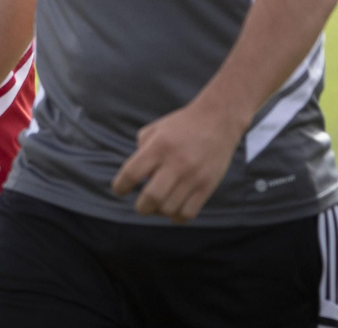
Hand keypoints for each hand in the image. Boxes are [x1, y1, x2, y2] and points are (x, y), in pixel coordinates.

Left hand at [110, 98, 245, 223]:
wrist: (217, 119)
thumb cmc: (181, 125)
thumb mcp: (155, 130)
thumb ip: (141, 151)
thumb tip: (137, 178)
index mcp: (158, 146)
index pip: (131, 173)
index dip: (120, 187)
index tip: (120, 190)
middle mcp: (176, 162)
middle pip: (151, 197)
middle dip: (141, 207)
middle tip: (141, 204)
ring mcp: (193, 176)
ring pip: (169, 209)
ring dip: (159, 211)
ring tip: (158, 205)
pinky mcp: (207, 186)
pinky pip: (188, 213)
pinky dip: (177, 217)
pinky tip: (174, 209)